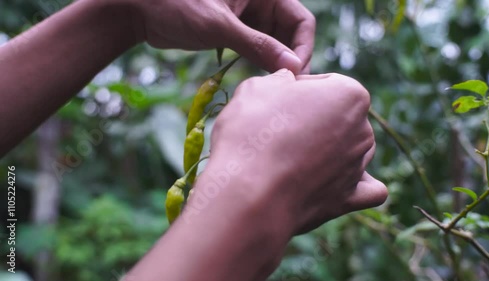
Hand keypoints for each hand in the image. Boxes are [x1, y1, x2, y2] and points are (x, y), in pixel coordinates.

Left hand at [133, 0, 314, 73]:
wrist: (142, 12)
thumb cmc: (178, 7)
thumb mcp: (220, 26)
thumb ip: (258, 45)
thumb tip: (293, 66)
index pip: (301, 20)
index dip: (302, 48)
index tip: (294, 75)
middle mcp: (261, 3)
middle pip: (292, 35)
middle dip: (291, 59)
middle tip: (285, 89)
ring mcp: (250, 19)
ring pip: (276, 45)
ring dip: (276, 65)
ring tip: (274, 88)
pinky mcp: (237, 33)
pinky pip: (259, 50)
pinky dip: (261, 65)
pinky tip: (259, 82)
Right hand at [197, 70, 386, 234]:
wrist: (245, 193)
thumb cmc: (250, 133)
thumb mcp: (258, 87)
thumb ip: (281, 79)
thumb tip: (286, 82)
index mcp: (349, 94)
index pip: (326, 83)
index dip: (297, 90)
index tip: (273, 103)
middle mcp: (362, 130)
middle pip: (340, 117)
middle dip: (313, 121)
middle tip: (277, 132)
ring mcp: (357, 166)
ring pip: (350, 149)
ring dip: (327, 150)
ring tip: (289, 160)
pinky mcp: (348, 199)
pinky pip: (368, 189)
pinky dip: (355, 184)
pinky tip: (334, 182)